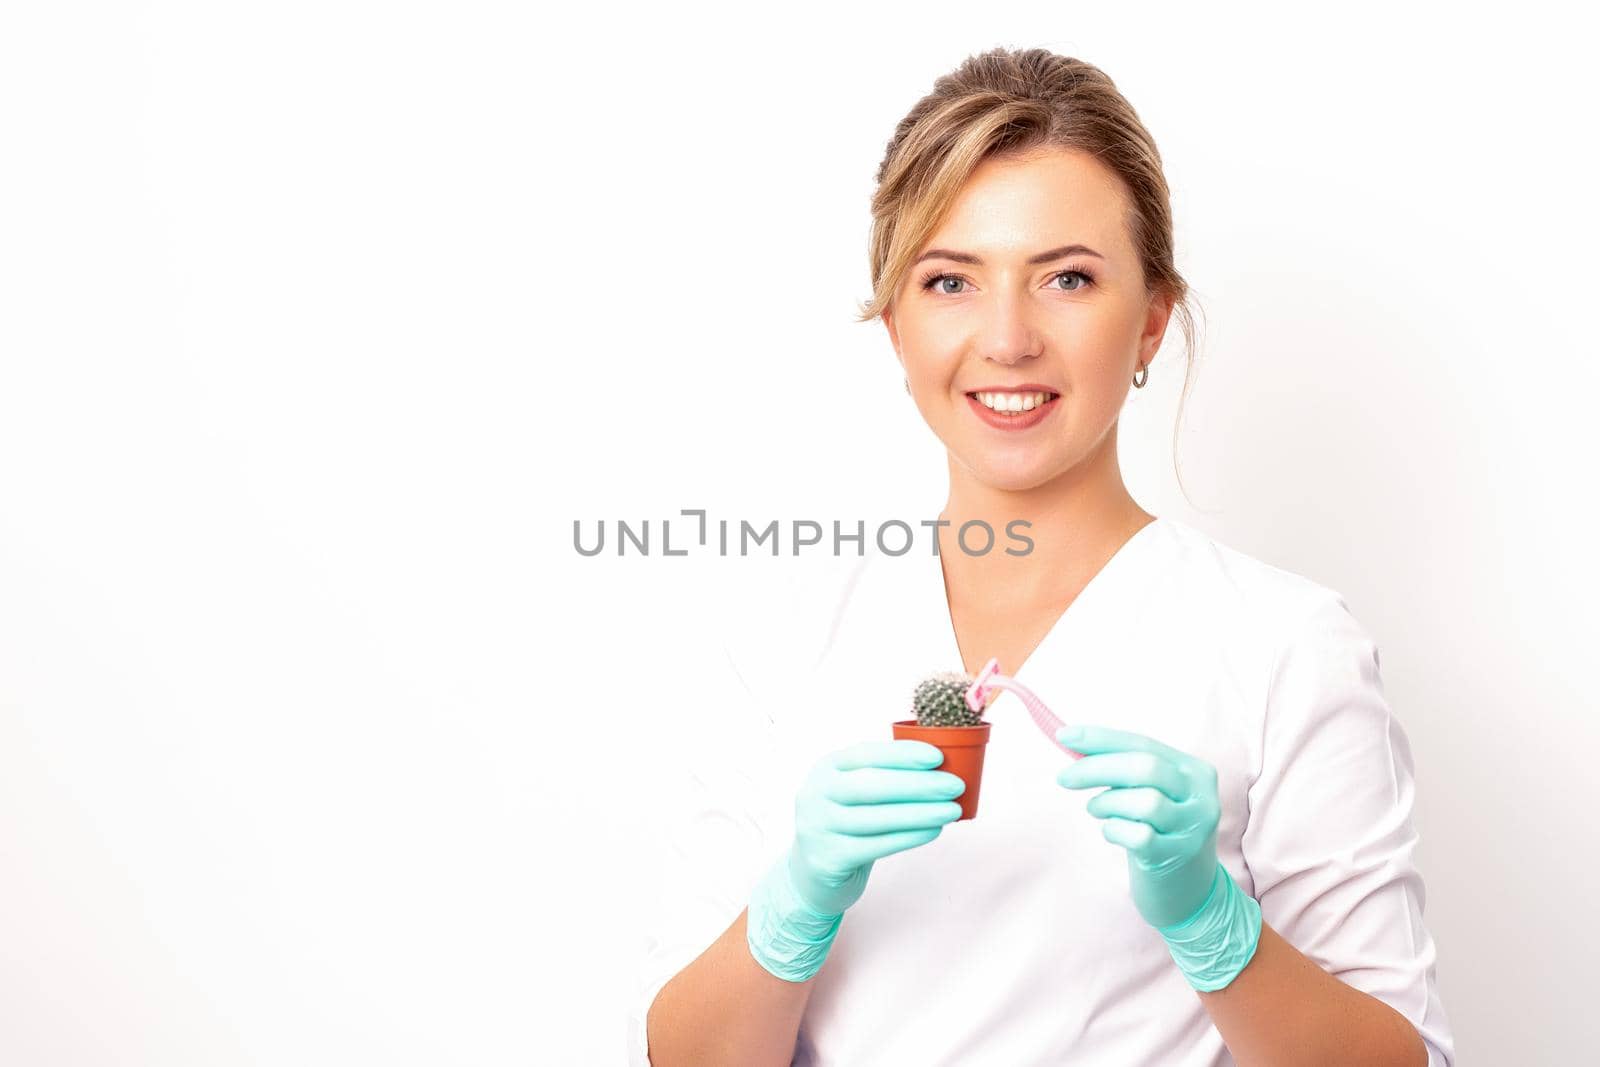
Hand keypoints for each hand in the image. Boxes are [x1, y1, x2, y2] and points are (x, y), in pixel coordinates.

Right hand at [787, 740, 965, 915]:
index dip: (902, 754)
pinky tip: (934, 830)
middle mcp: (816, 794)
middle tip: (955, 785)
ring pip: (877, 818)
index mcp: (826, 767)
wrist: (812, 872)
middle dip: (918, 784)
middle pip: (872, 786)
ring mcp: (818, 827)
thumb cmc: (847, 822)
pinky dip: (909, 837)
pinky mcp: (828, 858)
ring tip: (953, 810)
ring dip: (921, 813)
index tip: (937, 757)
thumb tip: (939, 766)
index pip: (866, 754)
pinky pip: (877, 845)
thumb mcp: (853, 791)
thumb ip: (884, 775)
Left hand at [1053, 724, 1220, 928]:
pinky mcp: (1179, 857)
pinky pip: (1139, 836)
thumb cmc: (1158, 831)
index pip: (1144, 744)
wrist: (1188, 891)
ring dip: (1107, 803)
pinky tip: (1113, 832)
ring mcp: (1193, 829)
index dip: (1101, 738)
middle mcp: (1202, 797)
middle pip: (1145, 768)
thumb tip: (1071, 740)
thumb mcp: (1150, 792)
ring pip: (1145, 802)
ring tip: (1096, 810)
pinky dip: (1114, 830)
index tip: (1062, 736)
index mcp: (1195, 771)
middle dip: (1096, 768)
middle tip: (1064, 778)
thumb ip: (1122, 767)